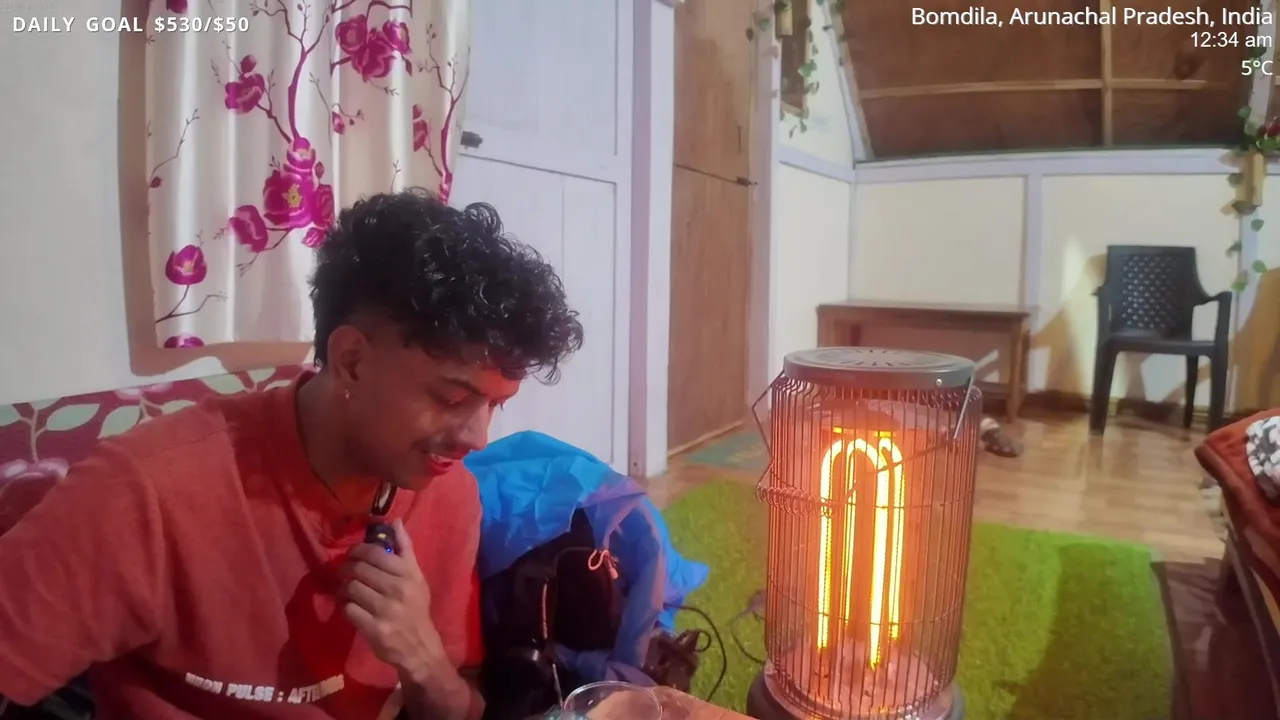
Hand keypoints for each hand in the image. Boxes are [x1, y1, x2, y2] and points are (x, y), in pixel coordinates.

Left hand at [342, 519, 443, 677]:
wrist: (419, 646)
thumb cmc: (416, 607)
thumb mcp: (416, 576)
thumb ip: (405, 549)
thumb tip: (395, 521)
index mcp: (408, 574)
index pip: (376, 553)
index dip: (358, 550)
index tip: (353, 554)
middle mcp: (398, 589)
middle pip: (359, 570)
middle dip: (347, 568)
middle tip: (345, 571)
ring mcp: (385, 610)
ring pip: (352, 588)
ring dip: (344, 587)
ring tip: (346, 588)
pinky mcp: (374, 628)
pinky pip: (349, 609)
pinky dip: (345, 606)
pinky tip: (349, 606)